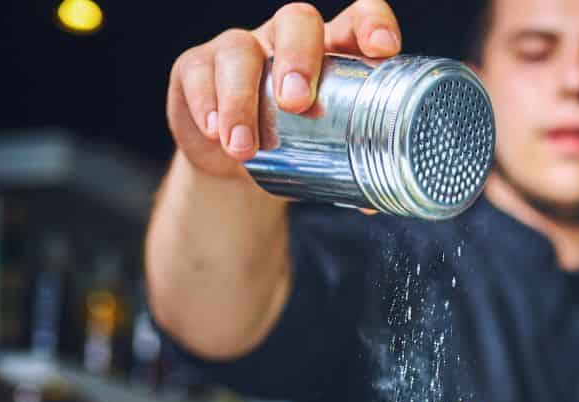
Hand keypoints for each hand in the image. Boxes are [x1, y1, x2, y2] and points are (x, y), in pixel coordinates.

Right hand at [167, 1, 401, 178]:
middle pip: (297, 21)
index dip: (371, 23)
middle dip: (299, 59)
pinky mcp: (197, 67)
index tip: (381, 48)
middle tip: (297, 103)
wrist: (235, 166)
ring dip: (242, 100)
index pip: (356, 20)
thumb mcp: (324, 155)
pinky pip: (199, 74)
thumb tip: (375, 204)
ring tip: (245, 147)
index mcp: (330, 52)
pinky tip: (215, 131)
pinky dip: (207, 105)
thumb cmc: (292, 146)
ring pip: (240, 52)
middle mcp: (286, 39)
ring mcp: (240, 49)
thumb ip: (352, 173)